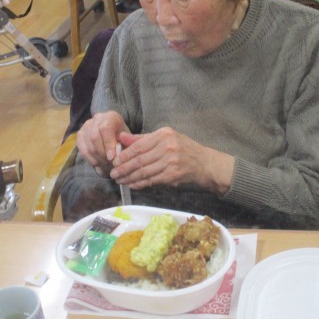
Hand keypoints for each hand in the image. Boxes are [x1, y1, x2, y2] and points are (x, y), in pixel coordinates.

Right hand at [76, 111, 127, 174]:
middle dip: (102, 154)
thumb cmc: (123, 138)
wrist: (115, 133)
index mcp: (111, 117)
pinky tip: (99, 164)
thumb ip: (124, 146)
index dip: (108, 144)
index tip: (112, 157)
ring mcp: (86, 126)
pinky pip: (83, 151)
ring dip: (98, 159)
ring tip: (106, 165)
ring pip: (88, 146)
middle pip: (94, 138)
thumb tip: (116, 156)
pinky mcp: (80, 135)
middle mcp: (96, 119)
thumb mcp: (127, 140)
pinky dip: (91, 160)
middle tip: (110, 163)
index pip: (105, 129)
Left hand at [110, 127, 234, 194]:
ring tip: (120, 180)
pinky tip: (132, 184)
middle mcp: (167, 146)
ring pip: (144, 171)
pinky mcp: (173, 175)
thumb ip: (142, 139)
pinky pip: (152, 180)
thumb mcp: (166, 138)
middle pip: (139, 159)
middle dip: (124, 168)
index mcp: (164, 134)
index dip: (124, 155)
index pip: (138, 146)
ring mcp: (171, 161)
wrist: (205, 164)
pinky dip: (140, 183)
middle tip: (113, 174)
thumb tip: (120, 138)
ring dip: (129, 177)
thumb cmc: (184, 149)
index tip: (114, 162)